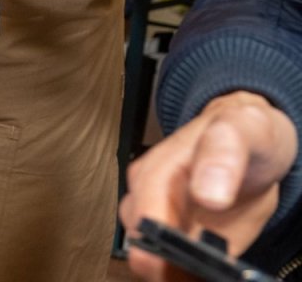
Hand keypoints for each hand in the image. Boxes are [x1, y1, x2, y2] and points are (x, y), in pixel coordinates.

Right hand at [120, 92, 297, 279]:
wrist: (255, 141)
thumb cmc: (244, 129)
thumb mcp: (243, 128)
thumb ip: (224, 153)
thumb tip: (206, 194)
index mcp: (158, 170)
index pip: (142, 214)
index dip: (154, 245)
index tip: (174, 264)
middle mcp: (153, 197)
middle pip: (143, 244)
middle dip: (166, 264)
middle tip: (206, 268)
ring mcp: (169, 220)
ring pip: (157, 259)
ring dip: (177, 271)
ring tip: (212, 268)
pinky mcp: (187, 241)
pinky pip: (180, 266)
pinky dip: (191, 273)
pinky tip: (215, 269)